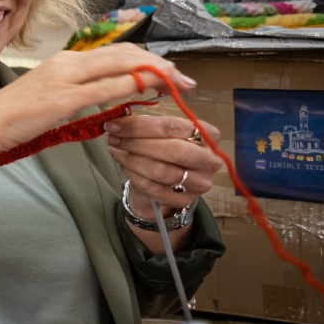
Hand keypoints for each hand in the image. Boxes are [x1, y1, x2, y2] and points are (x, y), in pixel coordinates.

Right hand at [0, 43, 196, 157]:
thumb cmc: (14, 117)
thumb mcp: (49, 97)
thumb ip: (75, 92)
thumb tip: (100, 95)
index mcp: (64, 61)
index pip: (113, 52)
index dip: (144, 58)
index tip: (165, 69)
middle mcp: (67, 62)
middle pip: (123, 53)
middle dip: (157, 62)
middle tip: (182, 74)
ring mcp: (66, 78)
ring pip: (120, 65)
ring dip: (154, 71)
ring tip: (177, 81)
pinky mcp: (65, 98)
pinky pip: (108, 87)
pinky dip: (134, 84)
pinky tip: (152, 88)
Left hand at [105, 113, 222, 215]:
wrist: (170, 179)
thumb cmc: (166, 148)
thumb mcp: (161, 132)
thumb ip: (145, 125)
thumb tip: (117, 122)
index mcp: (208, 134)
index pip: (173, 127)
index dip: (140, 125)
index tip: (115, 125)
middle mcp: (210, 159)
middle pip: (173, 150)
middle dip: (137, 143)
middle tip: (113, 139)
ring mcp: (200, 182)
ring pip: (162, 171)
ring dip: (132, 160)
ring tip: (115, 151)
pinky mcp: (185, 200)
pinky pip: (154, 189)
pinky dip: (135, 177)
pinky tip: (124, 166)